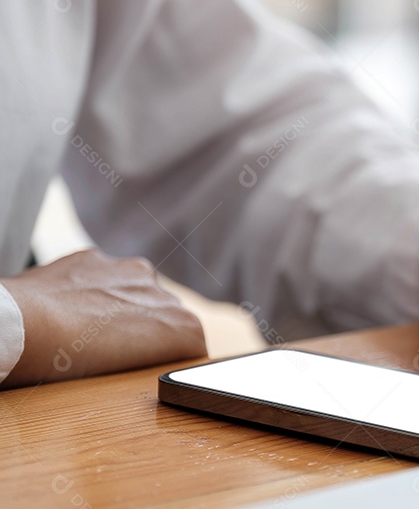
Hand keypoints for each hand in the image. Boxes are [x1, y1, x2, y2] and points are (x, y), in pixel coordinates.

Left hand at [0, 249, 205, 387]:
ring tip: (89, 329)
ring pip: (137, 290)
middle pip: (166, 313)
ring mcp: (129, 271)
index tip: (149, 363)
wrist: (17, 327)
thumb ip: (153, 349)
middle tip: (114, 351)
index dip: (170, 354)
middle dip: (146, 327)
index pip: (192, 342)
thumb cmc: (66, 361)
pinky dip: (94, 290)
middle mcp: (164, 292)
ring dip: (122, 306)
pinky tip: (71, 309)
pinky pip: (105, 276)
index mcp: (182, 325)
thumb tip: (156, 344)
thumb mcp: (127, 369)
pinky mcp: (96, 258)